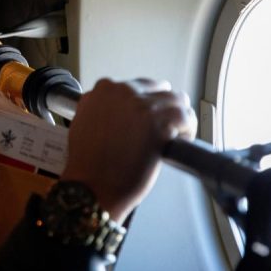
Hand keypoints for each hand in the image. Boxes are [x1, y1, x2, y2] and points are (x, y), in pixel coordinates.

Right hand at [60, 78, 196, 221]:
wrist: (91, 184)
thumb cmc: (87, 163)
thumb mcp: (82, 123)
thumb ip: (99, 108)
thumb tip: (116, 111)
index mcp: (104, 90)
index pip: (138, 85)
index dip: (146, 102)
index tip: (148, 114)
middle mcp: (124, 93)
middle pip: (159, 89)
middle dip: (164, 106)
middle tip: (165, 124)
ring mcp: (143, 107)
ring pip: (177, 100)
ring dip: (179, 116)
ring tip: (178, 132)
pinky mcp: (160, 124)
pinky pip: (186, 118)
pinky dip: (188, 129)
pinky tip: (182, 140)